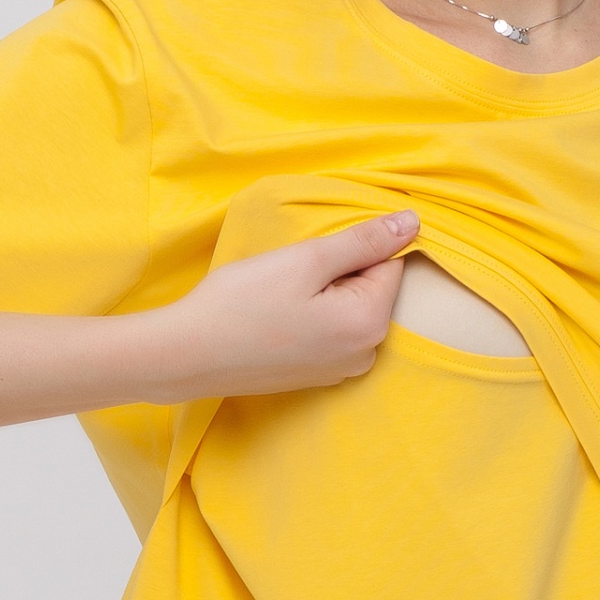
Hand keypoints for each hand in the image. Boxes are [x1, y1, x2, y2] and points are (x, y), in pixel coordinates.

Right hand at [147, 209, 420, 401]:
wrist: (186, 355)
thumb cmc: (243, 303)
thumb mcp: (306, 260)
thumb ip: (364, 240)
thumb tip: (413, 222)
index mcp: (370, 324)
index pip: (389, 263)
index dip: (350, 248)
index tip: (310, 256)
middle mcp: (366, 355)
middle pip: (371, 289)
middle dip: (339, 272)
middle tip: (291, 276)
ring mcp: (341, 371)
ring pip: (349, 309)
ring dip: (324, 294)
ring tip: (281, 296)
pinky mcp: (316, 377)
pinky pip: (330, 332)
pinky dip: (312, 317)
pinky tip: (277, 316)